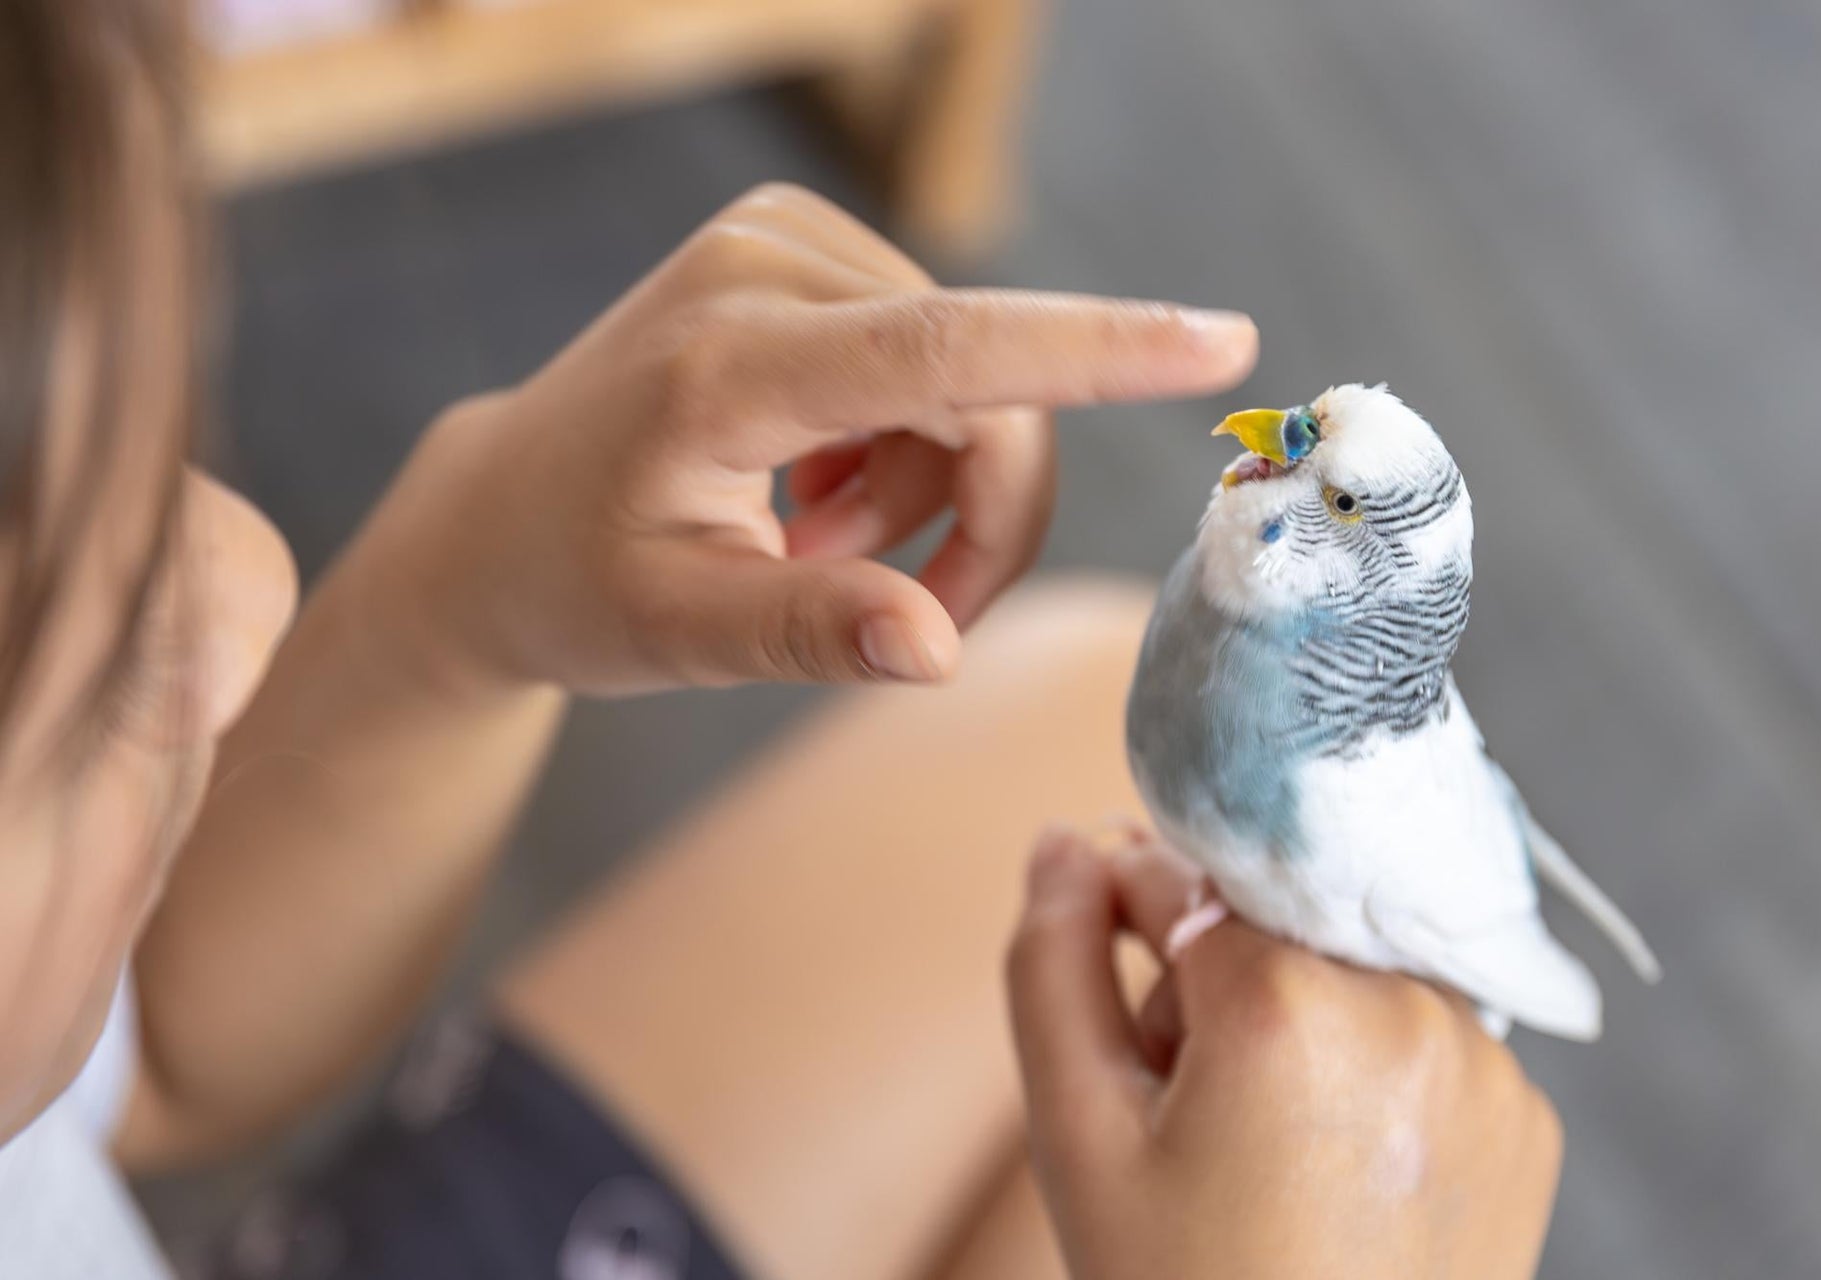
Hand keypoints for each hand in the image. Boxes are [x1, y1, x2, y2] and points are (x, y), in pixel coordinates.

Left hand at [357, 184, 1257, 694]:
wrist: (496, 514)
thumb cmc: (573, 583)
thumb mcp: (676, 633)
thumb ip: (808, 633)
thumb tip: (936, 650)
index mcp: (722, 366)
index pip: (939, 348)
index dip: (1092, 347)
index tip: (1219, 339)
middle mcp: (758, 268)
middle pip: (982, 390)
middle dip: (980, 517)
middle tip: (914, 615)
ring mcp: (780, 240)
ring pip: (971, 378)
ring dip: (931, 489)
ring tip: (816, 548)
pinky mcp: (799, 245)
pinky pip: (935, 354)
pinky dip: (905, 444)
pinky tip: (814, 492)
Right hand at [1006, 828, 1563, 1279]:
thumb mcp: (1079, 1136)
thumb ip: (1052, 963)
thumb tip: (1063, 844)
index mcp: (1288, 1000)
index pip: (1180, 877)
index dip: (1127, 930)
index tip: (1122, 1006)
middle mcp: (1408, 1005)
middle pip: (1270, 925)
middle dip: (1211, 984)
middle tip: (1182, 1103)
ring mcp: (1486, 1063)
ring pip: (1349, 974)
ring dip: (1296, 1022)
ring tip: (1262, 1146)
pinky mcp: (1527, 1116)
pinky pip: (1423, 1040)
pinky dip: (1371, 1073)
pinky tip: (1333, 1168)